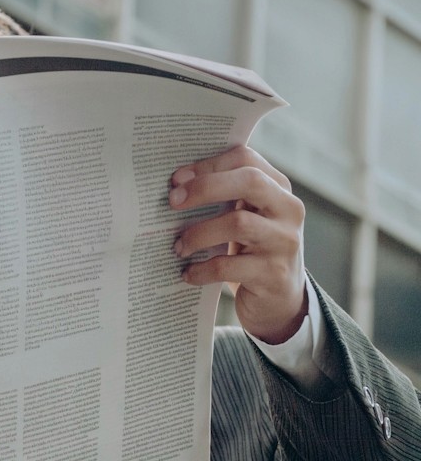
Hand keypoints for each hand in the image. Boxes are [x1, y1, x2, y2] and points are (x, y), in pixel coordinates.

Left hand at [169, 145, 305, 343]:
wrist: (280, 301)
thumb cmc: (252, 251)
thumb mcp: (247, 218)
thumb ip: (225, 198)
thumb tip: (176, 187)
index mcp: (279, 188)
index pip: (246, 159)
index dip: (209, 165)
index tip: (177, 179)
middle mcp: (288, 210)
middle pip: (250, 182)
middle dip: (205, 188)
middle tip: (172, 202)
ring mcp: (284, 242)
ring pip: (238, 223)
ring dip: (199, 233)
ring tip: (179, 246)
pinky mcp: (272, 274)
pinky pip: (229, 266)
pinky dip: (202, 269)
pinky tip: (188, 273)